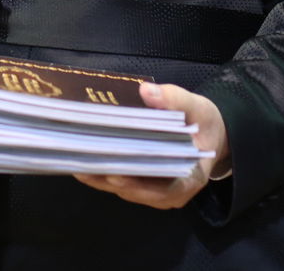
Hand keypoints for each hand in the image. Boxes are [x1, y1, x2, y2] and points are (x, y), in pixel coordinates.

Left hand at [75, 83, 229, 209]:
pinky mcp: (143, 183)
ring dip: (101, 176)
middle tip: (82, 163)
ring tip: (75, 160)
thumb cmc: (203, 122)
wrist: (208, 132)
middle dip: (109, 177)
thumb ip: (174, 99)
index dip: (138, 186)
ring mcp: (156, 191)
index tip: (114, 175)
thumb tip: (146, 91)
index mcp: (190, 179)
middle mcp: (172, 192)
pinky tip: (83, 158)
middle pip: (137, 191)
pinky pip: (123, 181)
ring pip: (125, 188)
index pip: (163, 190)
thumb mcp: (196, 107)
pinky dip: (104, 171)